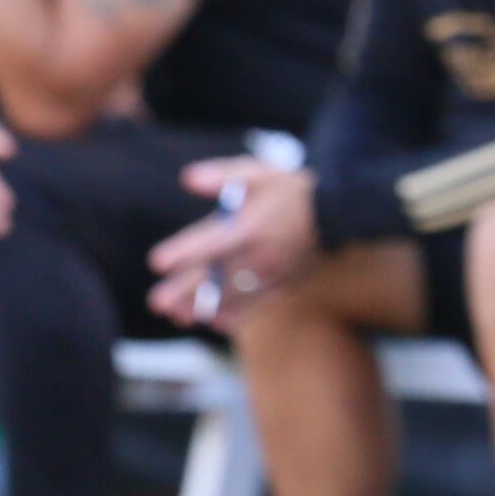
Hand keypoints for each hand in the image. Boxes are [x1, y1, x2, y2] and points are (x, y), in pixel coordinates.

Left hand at [147, 157, 321, 324]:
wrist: (338, 214)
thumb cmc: (291, 190)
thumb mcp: (260, 172)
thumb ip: (223, 175)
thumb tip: (188, 179)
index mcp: (251, 224)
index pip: (211, 241)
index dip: (183, 251)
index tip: (156, 262)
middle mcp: (260, 253)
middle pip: (216, 275)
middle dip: (184, 290)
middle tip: (157, 303)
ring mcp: (273, 273)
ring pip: (233, 295)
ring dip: (204, 307)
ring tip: (178, 316)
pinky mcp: (285, 285)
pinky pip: (258, 305)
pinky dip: (237, 315)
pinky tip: (217, 323)